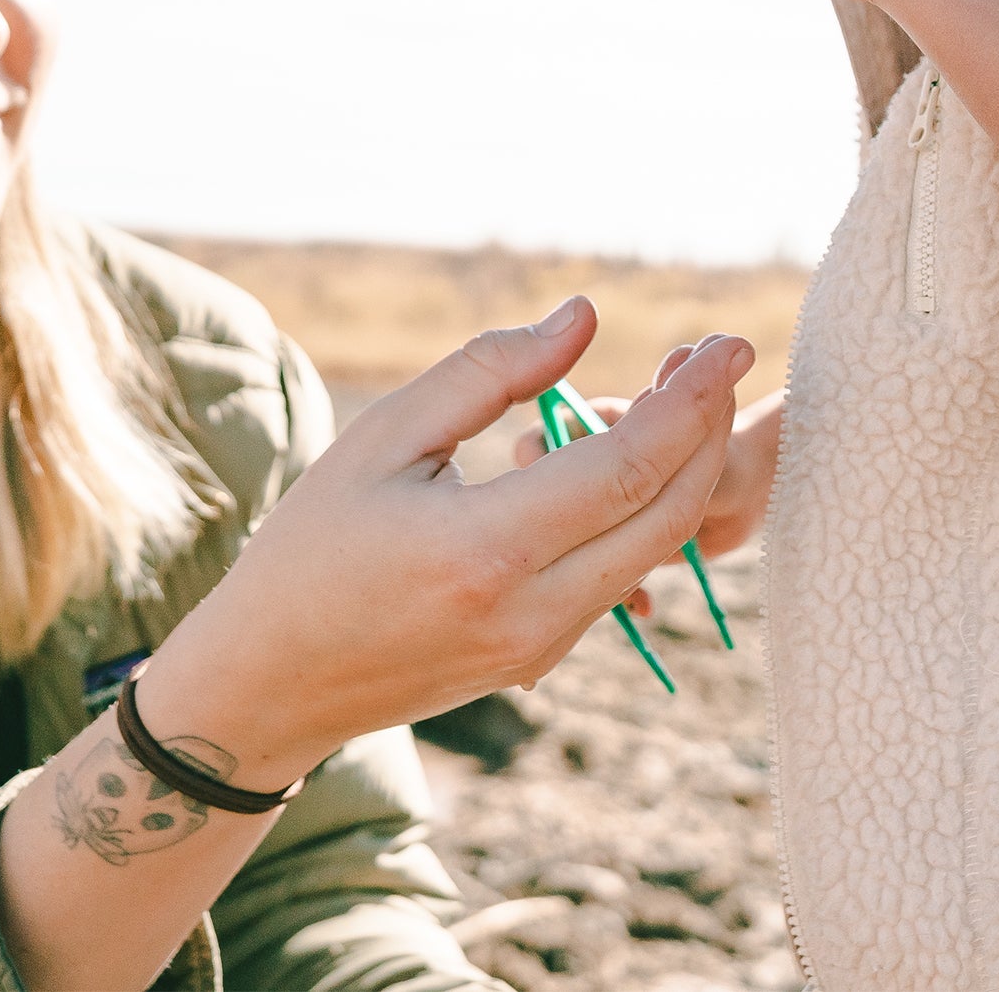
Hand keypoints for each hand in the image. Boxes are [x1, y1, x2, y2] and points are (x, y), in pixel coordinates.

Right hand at [133, 299, 751, 786]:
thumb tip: (585, 318)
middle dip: (710, 426)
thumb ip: (489, 372)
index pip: (625, 468)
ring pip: (657, 549)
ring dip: (688, 466)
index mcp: (482, 549)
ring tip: (685, 391)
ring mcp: (544, 645)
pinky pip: (622, 574)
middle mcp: (529, 610)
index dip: (689, 400)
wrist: (274, 682)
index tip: (724, 341)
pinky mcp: (545, 658)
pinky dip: (649, 509)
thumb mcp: (383, 437)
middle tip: (720, 355)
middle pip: (668, 513)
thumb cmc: (314, 544)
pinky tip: (637, 450)